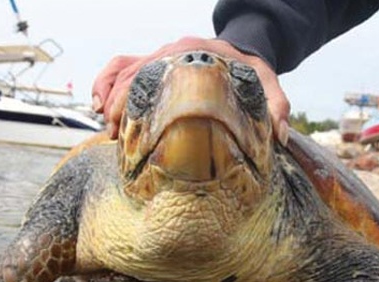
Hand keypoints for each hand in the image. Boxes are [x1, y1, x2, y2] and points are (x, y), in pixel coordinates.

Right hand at [91, 37, 289, 144]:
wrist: (241, 49)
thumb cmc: (250, 70)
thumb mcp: (267, 84)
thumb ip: (277, 106)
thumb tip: (278, 135)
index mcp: (196, 54)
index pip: (160, 73)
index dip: (142, 98)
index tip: (132, 127)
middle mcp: (172, 52)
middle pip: (134, 73)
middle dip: (119, 104)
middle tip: (116, 136)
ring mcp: (159, 56)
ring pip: (122, 70)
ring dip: (109, 97)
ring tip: (108, 129)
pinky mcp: (153, 63)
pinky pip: (120, 66)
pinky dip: (105, 82)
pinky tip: (100, 107)